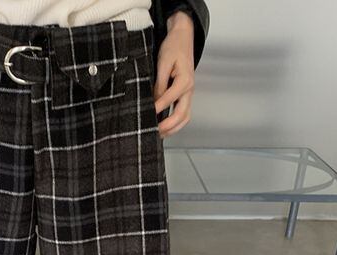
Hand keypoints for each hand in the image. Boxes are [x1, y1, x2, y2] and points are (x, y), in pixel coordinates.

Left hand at [154, 11, 195, 137]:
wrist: (183, 37)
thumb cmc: (174, 47)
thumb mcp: (163, 62)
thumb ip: (159, 83)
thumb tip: (153, 100)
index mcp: (185, 80)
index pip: (170, 99)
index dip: (158, 108)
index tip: (147, 115)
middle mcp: (189, 90)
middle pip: (182, 114)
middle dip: (168, 126)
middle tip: (154, 132)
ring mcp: (188, 94)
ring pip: (185, 117)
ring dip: (173, 128)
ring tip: (159, 135)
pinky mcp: (185, 95)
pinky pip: (183, 113)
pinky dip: (175, 123)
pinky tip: (164, 128)